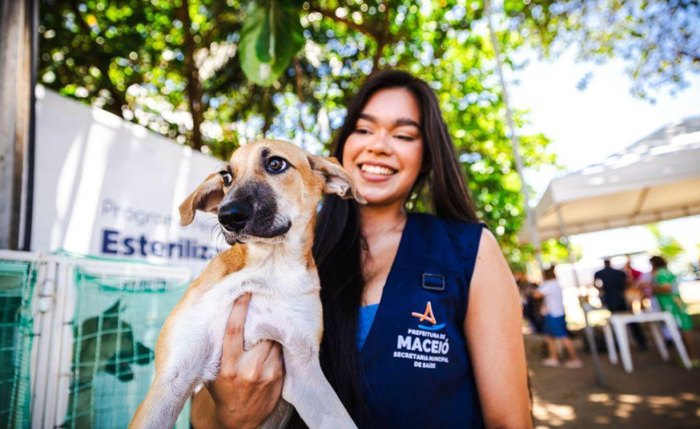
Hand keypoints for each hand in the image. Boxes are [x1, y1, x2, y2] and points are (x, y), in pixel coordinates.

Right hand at [191, 293, 283, 428]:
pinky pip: (281, 351)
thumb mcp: (215, 371)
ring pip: (274, 340)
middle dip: (262, 318)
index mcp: (229, 365)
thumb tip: (222, 318)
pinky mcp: (279, 376)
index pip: (234, 330)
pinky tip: (276, 338)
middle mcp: (248, 368)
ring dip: (273, 331)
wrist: (238, 420)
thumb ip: (221, 349)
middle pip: (260, 332)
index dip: (240, 309)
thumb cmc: (223, 389)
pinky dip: (279, 343)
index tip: (245, 292)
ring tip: (272, 319)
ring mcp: (267, 372)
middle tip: (265, 302)